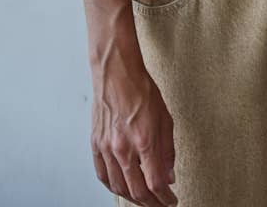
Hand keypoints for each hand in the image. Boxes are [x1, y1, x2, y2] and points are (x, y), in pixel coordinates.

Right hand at [91, 64, 177, 206]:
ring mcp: (107, 147)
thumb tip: (169, 174)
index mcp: (143, 140)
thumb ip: (167, 150)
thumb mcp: (165, 118)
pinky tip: (121, 187)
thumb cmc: (140, 89)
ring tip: (143, 200)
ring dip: (133, 199)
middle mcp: (123, 147)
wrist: (117, 73)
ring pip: (118, 187)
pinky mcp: (96, 143)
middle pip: (137, 191)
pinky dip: (112, 186)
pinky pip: (102, 174)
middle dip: (151, 203)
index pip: (155, 183)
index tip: (170, 201)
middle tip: (160, 204)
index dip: (164, 198)